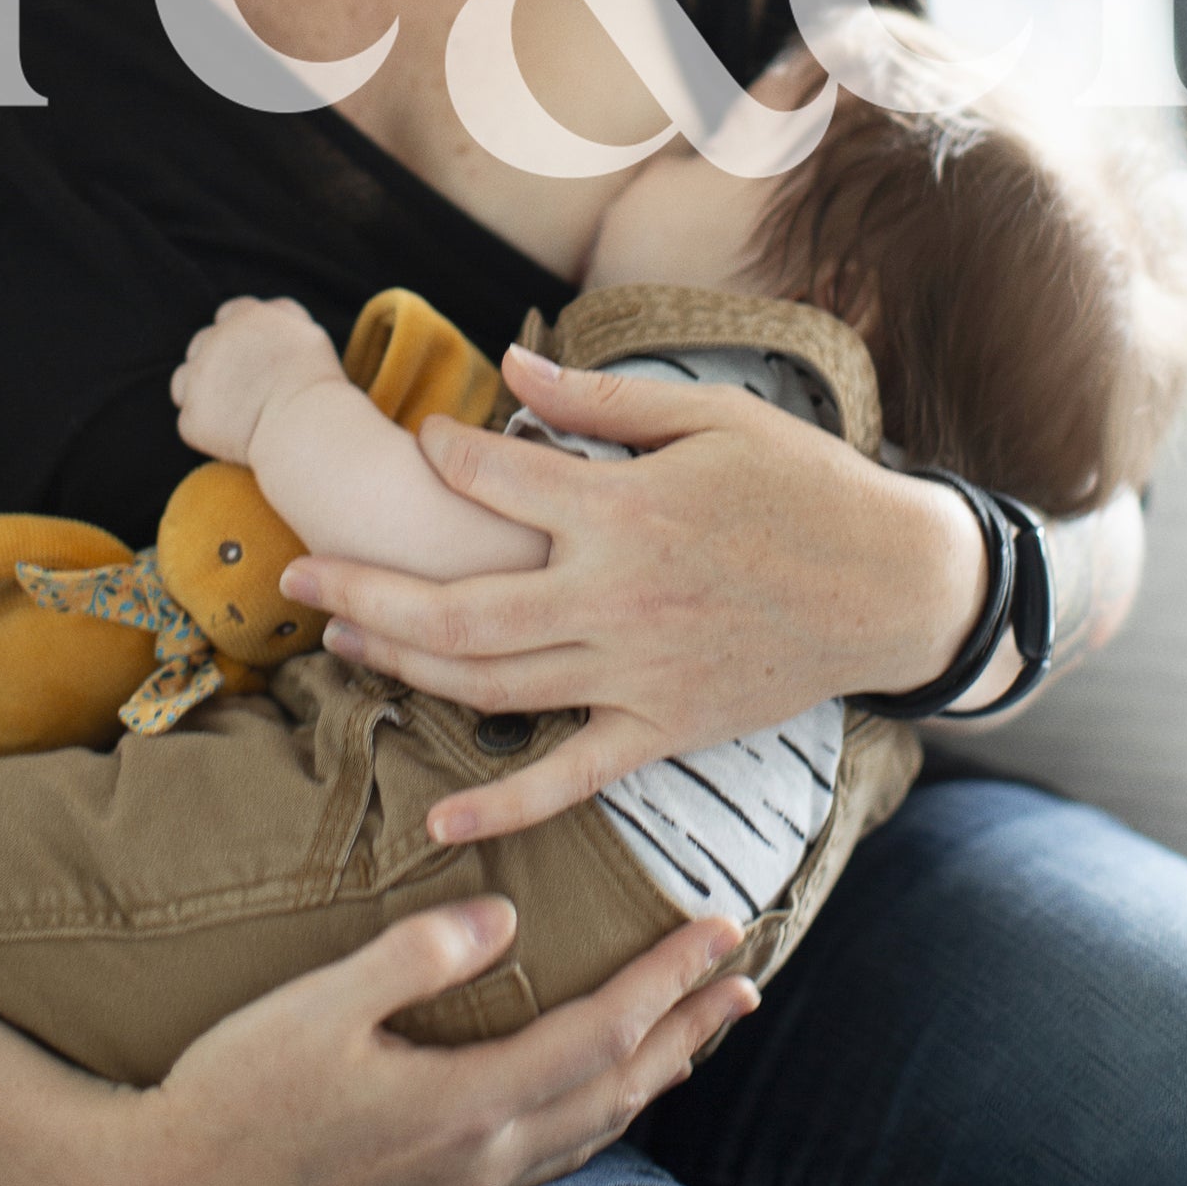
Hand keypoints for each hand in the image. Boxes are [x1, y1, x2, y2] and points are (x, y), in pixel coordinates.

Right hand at [81, 894, 756, 1185]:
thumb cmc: (238, 1085)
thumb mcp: (319, 1003)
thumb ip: (417, 955)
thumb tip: (505, 914)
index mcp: (465, 1102)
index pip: (601, 1034)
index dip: (668, 980)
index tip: (720, 928)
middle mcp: (481, 1159)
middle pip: (617, 1088)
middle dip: (688, 1029)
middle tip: (746, 980)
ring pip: (588, 1129)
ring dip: (652, 1075)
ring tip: (696, 1034)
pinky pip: (548, 1156)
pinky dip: (596, 1114)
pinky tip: (594, 1098)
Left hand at [170, 295, 339, 464]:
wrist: (304, 425)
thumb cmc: (316, 382)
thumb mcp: (307, 334)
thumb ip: (280, 320)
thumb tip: (268, 315)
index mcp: (245, 316)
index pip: (228, 315)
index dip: (237, 335)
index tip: (251, 356)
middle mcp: (214, 341)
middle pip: (201, 345)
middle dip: (216, 363)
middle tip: (244, 388)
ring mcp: (198, 380)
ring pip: (183, 381)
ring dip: (201, 392)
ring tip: (234, 412)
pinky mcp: (192, 418)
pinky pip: (193, 422)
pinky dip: (208, 429)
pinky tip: (235, 437)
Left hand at [280, 344, 988, 842]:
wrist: (893, 584)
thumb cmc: (803, 485)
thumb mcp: (710, 417)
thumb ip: (600, 401)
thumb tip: (507, 367)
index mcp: (624, 509)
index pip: (492, 482)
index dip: (441, 456)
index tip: (417, 443)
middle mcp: (615, 598)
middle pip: (454, 608)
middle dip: (361, 588)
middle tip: (294, 571)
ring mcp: (635, 674)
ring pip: (489, 685)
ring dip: (400, 666)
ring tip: (337, 641)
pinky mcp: (663, 728)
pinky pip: (569, 777)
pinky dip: (502, 804)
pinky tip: (440, 818)